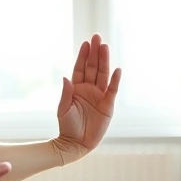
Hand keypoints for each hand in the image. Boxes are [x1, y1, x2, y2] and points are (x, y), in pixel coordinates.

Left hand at [54, 34, 122, 162]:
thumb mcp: (63, 109)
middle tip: (97, 37)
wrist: (75, 144)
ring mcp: (99, 96)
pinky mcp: (108, 106)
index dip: (83, 56)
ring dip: (105, 61)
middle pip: (94, 67)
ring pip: (103, 75)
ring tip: (106, 47)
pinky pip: (112, 90)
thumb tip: (66, 77)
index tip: (86, 43)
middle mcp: (89, 89)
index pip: (80, 68)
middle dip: (95, 53)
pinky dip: (115, 80)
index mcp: (77, 88)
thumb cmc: (67, 126)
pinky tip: (117, 69)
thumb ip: (66, 93)